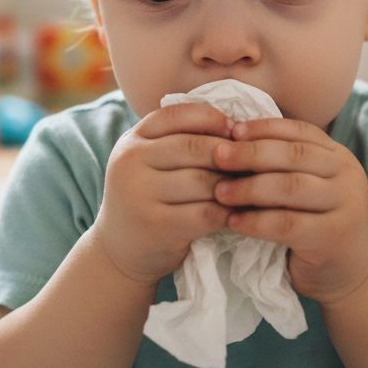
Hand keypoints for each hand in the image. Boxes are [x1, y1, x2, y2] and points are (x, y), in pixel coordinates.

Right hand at [93, 104, 233, 285]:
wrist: (117, 252)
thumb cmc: (146, 200)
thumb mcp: (148, 163)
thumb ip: (177, 141)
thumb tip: (235, 126)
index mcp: (132, 140)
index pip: (178, 115)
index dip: (212, 119)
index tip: (234, 133)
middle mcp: (130, 161)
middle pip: (194, 147)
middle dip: (228, 155)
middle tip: (250, 164)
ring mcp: (140, 194)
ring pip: (202, 180)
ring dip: (231, 184)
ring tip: (247, 187)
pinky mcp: (156, 225)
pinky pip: (205, 213)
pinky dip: (227, 212)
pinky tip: (236, 213)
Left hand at [211, 118, 367, 305]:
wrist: (353, 274)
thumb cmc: (317, 224)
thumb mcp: (308, 187)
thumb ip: (284, 166)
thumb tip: (232, 141)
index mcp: (338, 156)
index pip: (299, 131)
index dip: (264, 128)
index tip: (232, 131)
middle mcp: (347, 175)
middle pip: (293, 155)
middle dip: (251, 153)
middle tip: (217, 156)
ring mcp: (346, 205)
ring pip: (290, 187)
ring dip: (249, 188)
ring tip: (220, 192)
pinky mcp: (333, 237)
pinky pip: (287, 223)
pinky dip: (255, 221)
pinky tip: (233, 221)